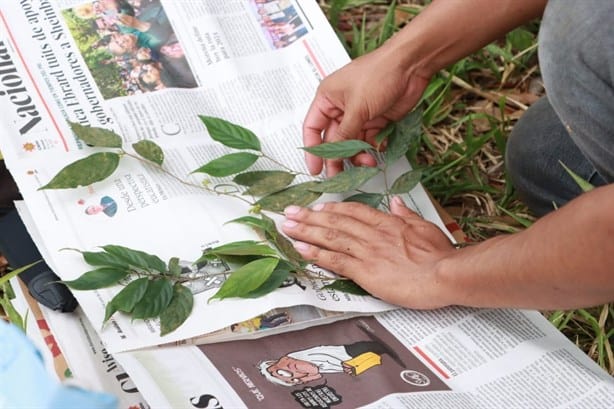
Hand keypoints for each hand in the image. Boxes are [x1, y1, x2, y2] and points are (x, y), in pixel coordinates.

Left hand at [282, 197, 455, 308]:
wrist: (444, 274)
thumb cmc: (440, 255)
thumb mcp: (425, 227)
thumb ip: (407, 215)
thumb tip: (396, 203)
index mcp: (387, 223)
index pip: (354, 212)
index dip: (333, 208)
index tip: (318, 206)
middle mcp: (372, 234)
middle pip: (335, 221)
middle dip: (309, 216)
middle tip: (289, 211)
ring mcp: (366, 252)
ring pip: (330, 237)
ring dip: (305, 231)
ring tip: (286, 226)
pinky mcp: (364, 271)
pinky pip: (334, 260)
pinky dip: (315, 253)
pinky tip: (300, 248)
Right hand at [303, 44, 430, 175]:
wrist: (410, 66)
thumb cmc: (378, 74)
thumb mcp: (357, 107)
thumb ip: (345, 134)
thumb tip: (335, 154)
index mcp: (327, 99)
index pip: (313, 128)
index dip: (312, 150)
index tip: (315, 169)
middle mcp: (340, 108)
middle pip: (333, 140)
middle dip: (337, 158)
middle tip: (339, 176)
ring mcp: (359, 115)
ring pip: (352, 143)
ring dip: (358, 155)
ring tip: (367, 161)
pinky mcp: (376, 121)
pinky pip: (369, 141)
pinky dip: (373, 148)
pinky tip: (378, 149)